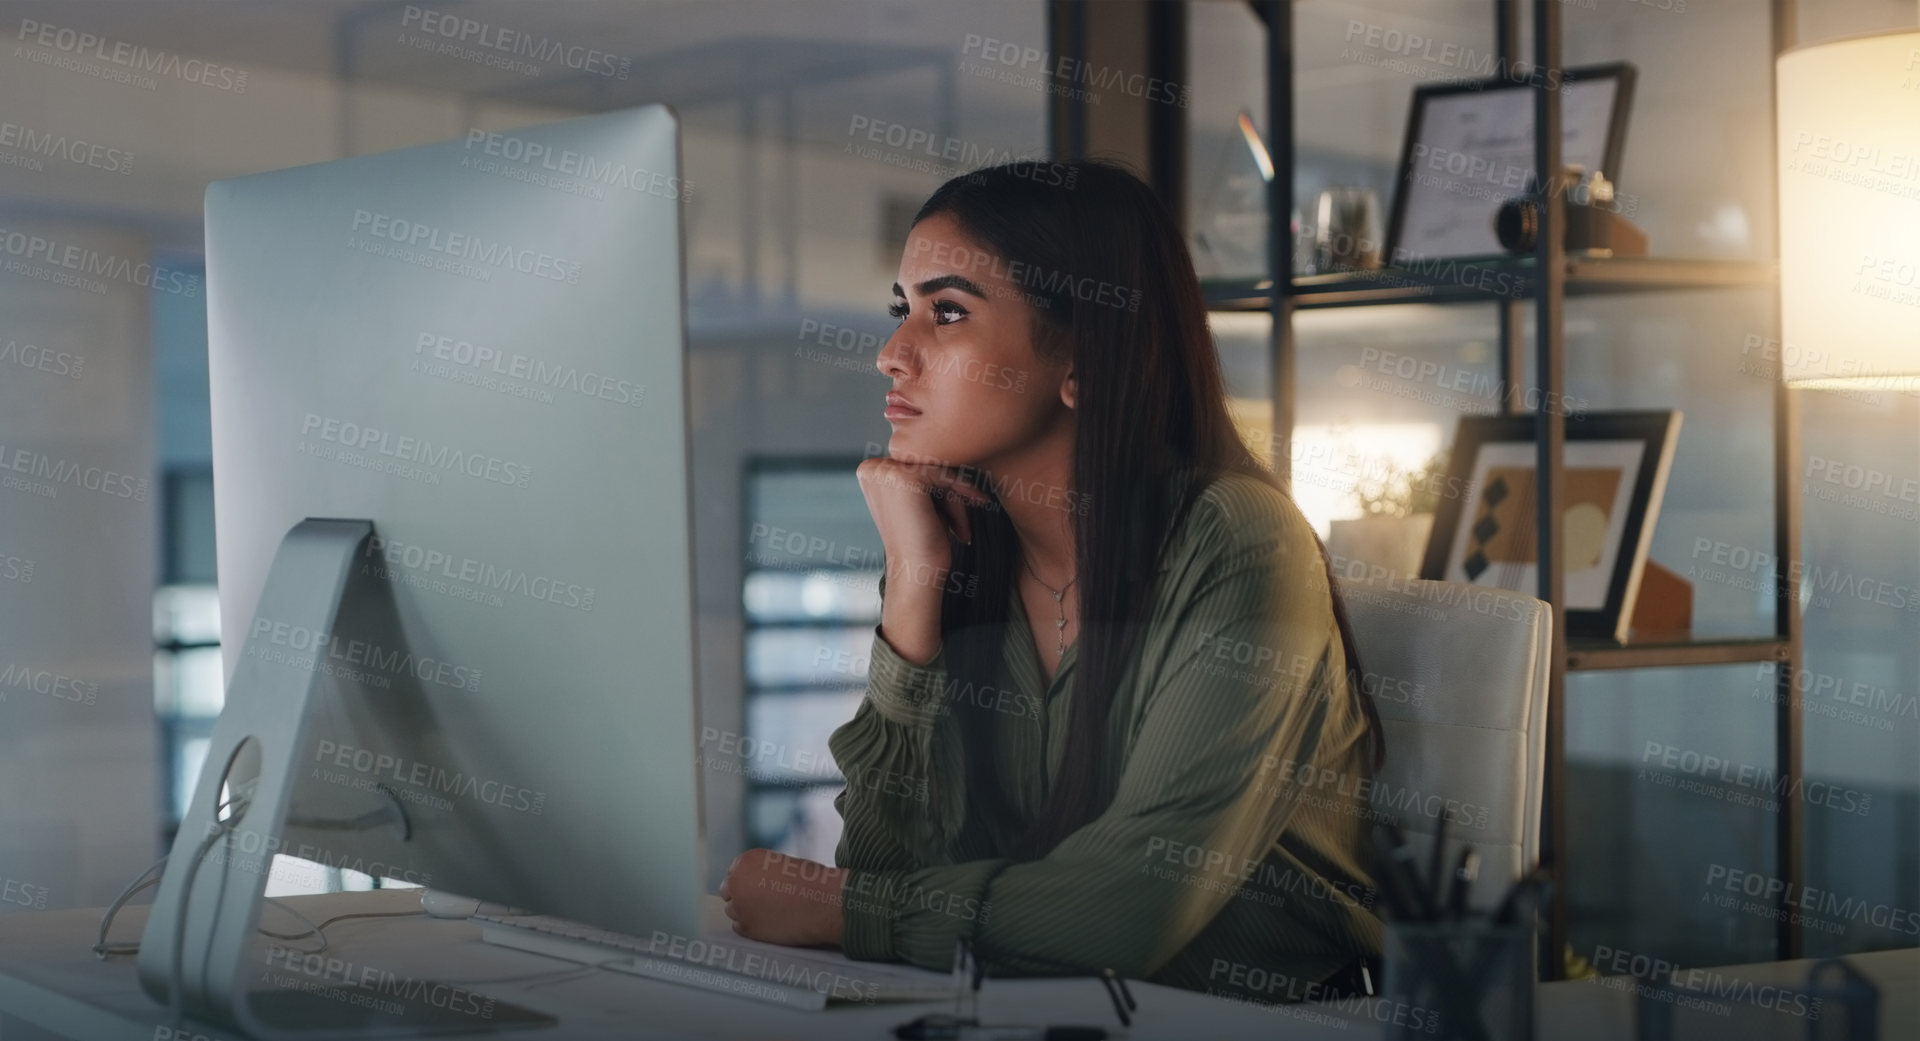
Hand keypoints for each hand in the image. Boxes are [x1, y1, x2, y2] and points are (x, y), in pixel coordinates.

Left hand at [719, 848, 847, 947]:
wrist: (823, 903)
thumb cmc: (810, 881)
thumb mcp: (780, 864)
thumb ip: (760, 872)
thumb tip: (752, 886)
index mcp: (746, 861)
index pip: (734, 873)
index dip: (747, 881)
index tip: (758, 887)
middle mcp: (737, 882)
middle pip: (728, 891)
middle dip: (741, 895)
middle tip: (760, 901)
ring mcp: (739, 906)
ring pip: (732, 910)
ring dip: (745, 911)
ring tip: (769, 912)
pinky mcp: (746, 928)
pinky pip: (739, 927)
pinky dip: (751, 926)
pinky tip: (769, 923)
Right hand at [855, 456, 993, 572]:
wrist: (916, 574)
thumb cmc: (922, 542)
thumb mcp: (921, 501)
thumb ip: (924, 474)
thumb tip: (955, 441)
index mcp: (870, 471)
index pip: (916, 463)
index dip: (942, 486)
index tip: (967, 502)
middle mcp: (871, 468)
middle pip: (927, 464)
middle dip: (950, 492)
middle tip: (967, 518)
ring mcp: (885, 471)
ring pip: (938, 469)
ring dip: (955, 499)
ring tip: (961, 527)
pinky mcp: (905, 477)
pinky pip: (944, 476)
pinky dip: (961, 494)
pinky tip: (972, 512)